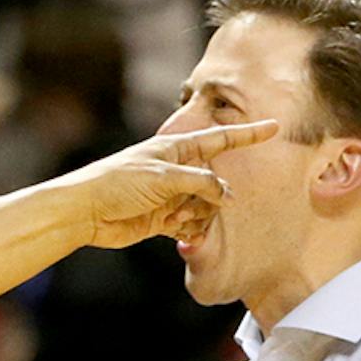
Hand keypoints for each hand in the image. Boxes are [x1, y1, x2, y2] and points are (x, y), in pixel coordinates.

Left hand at [53, 120, 276, 248]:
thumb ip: (201, 183)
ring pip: (206, 207)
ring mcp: (172, 195)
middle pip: (215, 183)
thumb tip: (226, 196)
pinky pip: (192, 225)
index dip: (248, 135)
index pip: (221, 140)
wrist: (85, 212)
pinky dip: (189, 231)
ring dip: (197, 216)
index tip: (275, 127)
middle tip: (182, 205)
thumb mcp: (164, 176)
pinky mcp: (163, 219)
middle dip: (211, 198)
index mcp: (176, 149)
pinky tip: (174, 232)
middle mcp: (177, 170)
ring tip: (173, 219)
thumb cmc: (118, 183)